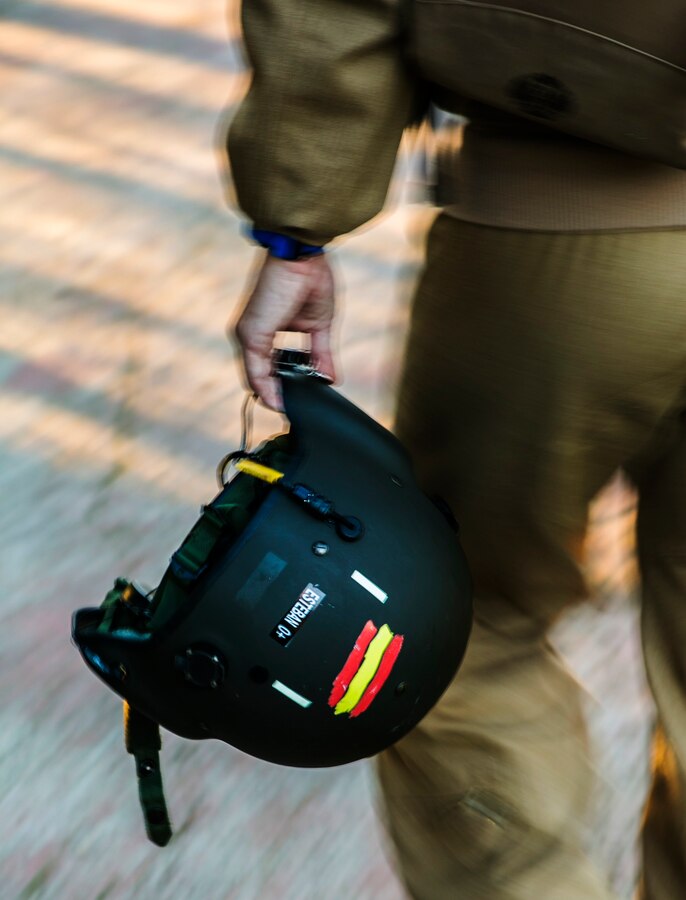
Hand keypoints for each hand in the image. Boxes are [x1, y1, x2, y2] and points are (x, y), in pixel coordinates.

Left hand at [232, 253, 336, 410]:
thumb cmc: (310, 279)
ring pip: (256, 378)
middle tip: (294, 409)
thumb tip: (331, 379)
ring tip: (289, 408)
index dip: (282, 386)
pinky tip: (280, 401)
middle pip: (260, 376)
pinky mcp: (251, 334)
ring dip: (273, 396)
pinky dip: (267, 389)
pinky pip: (256, 371)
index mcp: (266, 330)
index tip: (298, 400)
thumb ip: (321, 355)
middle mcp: (252, 334)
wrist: (303, 254)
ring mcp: (248, 334)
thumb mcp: (320, 326)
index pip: (269, 367)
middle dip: (278, 394)